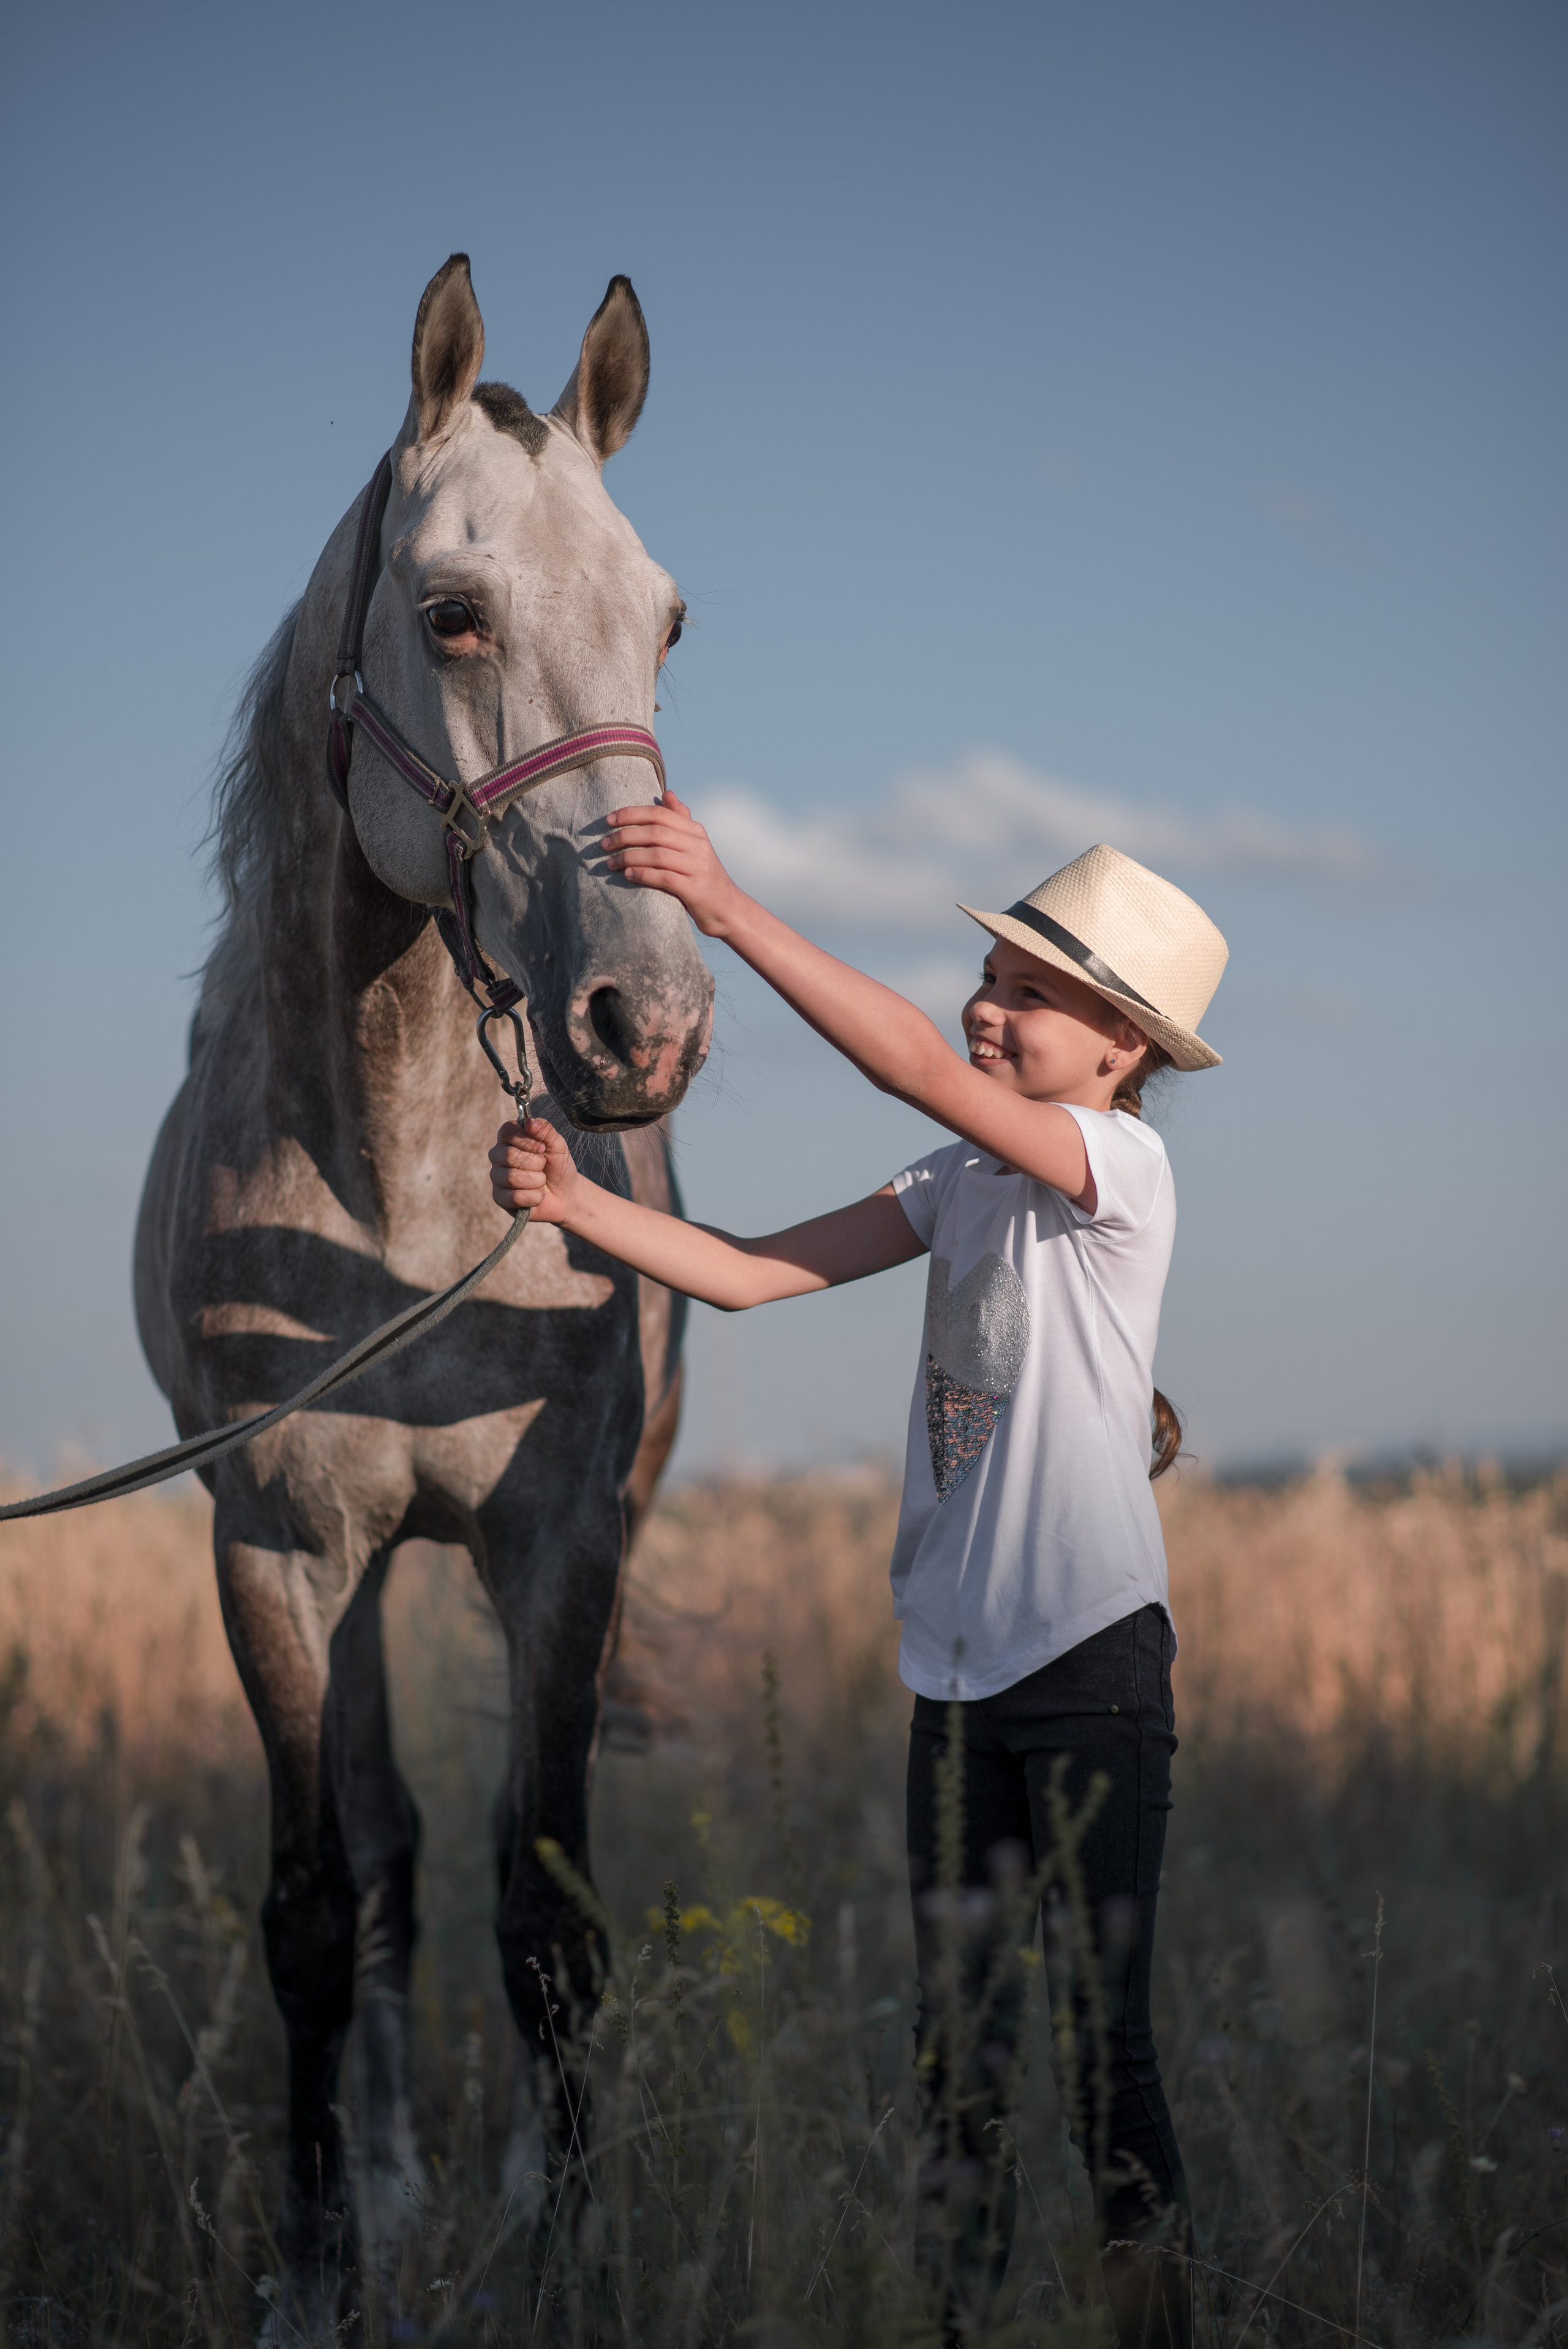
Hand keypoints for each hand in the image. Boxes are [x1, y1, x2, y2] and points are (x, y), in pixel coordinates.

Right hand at [488, 1117, 579, 1222]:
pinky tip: (538, 1195)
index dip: (527, 1141)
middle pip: (508, 1155)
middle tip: (544, 1166)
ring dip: (536, 1181)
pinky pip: (514, 1197)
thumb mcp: (557, 1145)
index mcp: (509, 1138)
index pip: (507, 1131)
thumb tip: (529, 1122)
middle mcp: (498, 1155)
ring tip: (542, 1181)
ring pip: (511, 1177)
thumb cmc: (557, 1166)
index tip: (542, 1148)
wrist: (565, 1194)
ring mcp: (497, 1176)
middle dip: (535, 1163)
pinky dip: (533, 1197)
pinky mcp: (499, 1197)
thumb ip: (545, 1130)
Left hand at [603, 790, 745, 936]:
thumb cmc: (703, 876)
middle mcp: (698, 846)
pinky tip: (628, 875)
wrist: (728, 909)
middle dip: (625, 836)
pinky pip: (664, 877)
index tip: (608, 820)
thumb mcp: (696, 845)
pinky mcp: (695, 889)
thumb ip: (680, 821)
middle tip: (603, 844)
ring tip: (610, 863)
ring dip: (628, 857)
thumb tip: (667, 793)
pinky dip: (643, 875)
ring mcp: (698, 867)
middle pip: (655, 833)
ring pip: (657, 855)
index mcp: (695, 831)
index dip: (632, 814)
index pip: (660, 814)